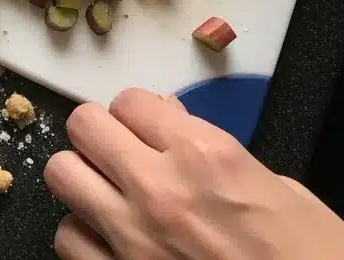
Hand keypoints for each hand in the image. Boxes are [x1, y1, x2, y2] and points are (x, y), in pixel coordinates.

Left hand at [44, 88, 343, 258]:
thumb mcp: (281, 192)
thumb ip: (215, 151)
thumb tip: (172, 125)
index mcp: (205, 156)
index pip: (129, 100)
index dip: (137, 114)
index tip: (146, 129)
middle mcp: (160, 189)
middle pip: (83, 125)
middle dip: (100, 135)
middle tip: (119, 153)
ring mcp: (133, 238)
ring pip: (62, 174)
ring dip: (84, 181)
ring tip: (109, 196)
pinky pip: (68, 238)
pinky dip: (84, 237)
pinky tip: (110, 242)